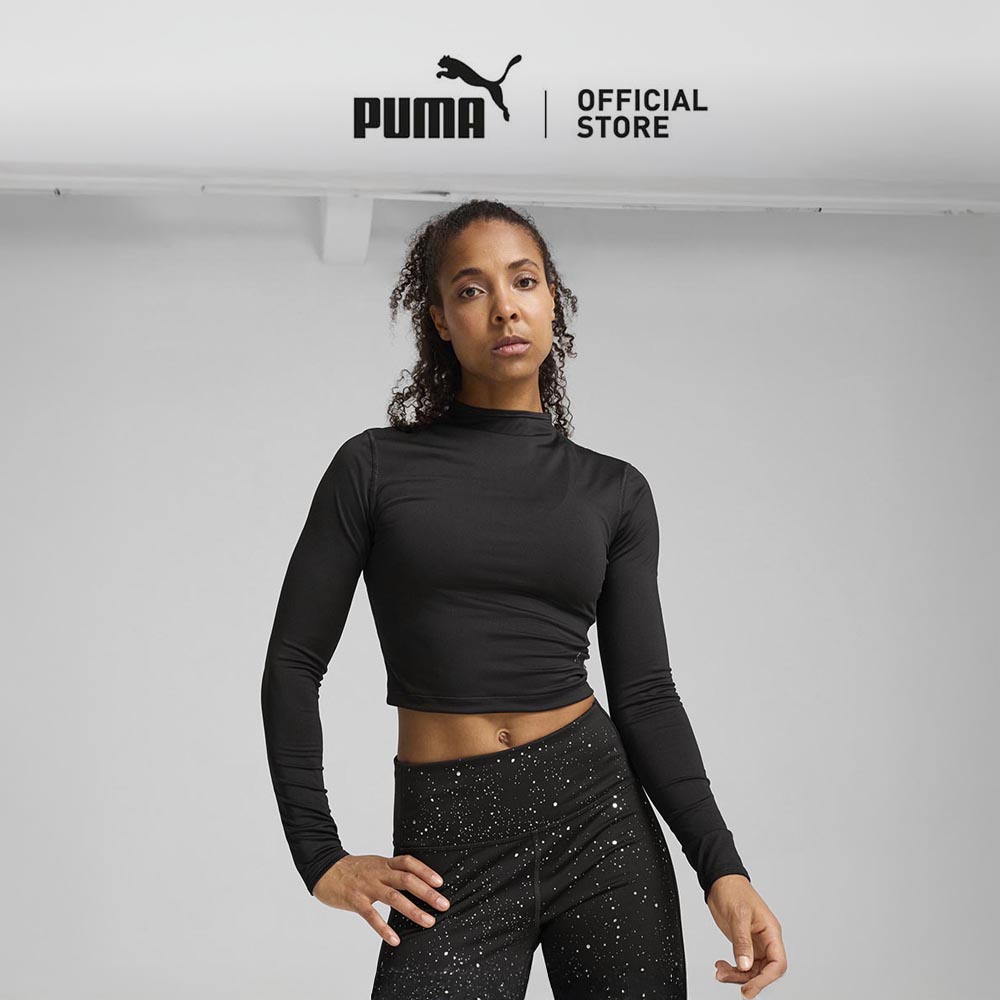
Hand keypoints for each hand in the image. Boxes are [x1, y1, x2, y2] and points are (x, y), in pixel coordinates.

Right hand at [311, 853, 450, 946]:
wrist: (325, 870)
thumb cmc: (354, 870)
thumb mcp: (375, 864)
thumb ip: (392, 871)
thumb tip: (415, 881)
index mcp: (384, 863)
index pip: (408, 862)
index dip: (425, 871)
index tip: (440, 882)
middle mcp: (378, 873)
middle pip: (406, 879)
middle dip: (427, 892)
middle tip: (443, 904)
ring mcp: (367, 886)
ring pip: (394, 897)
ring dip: (413, 910)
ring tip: (428, 921)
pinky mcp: (355, 900)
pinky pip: (371, 915)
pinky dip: (384, 928)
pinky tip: (394, 939)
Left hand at [706, 875, 786, 997]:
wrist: (720, 881)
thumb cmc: (733, 890)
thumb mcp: (738, 915)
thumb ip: (742, 941)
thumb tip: (745, 966)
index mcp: (771, 932)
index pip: (777, 963)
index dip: (765, 979)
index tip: (749, 988)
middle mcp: (766, 940)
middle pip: (764, 971)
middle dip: (747, 978)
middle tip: (727, 978)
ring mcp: (755, 943)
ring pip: (752, 970)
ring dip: (736, 975)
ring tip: (720, 971)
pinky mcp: (744, 943)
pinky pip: (743, 964)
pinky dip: (732, 968)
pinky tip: (721, 966)